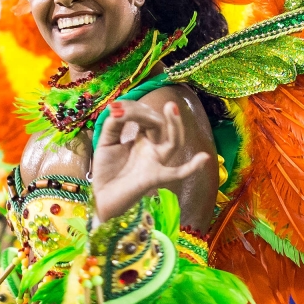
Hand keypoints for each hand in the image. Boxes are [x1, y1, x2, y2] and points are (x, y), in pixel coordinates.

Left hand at [91, 99, 209, 221]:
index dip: (133, 109)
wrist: (100, 196)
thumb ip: (113, 125)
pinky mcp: (154, 178)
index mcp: (142, 139)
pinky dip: (190, 168)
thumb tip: (119, 110)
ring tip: (171, 107)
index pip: (146, 118)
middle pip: (160, 126)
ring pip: (174, 143)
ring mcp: (155, 163)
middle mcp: (152, 149)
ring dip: (175, 125)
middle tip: (125, 110)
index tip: (115, 108)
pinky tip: (203, 158)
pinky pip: (176, 174)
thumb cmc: (106, 170)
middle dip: (144, 113)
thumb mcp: (106, 141)